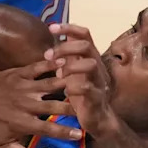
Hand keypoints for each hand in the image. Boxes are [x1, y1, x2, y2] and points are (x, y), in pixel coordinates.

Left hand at [0, 58, 81, 147]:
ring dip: (67, 83)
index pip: (48, 129)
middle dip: (72, 107)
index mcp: (21, 123)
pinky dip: (51, 64)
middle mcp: (24, 105)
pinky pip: (37, 67)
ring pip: (49, 84)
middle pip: (54, 106)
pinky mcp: (18, 74)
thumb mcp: (2, 146)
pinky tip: (65, 61)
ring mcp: (22, 87)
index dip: (65, 132)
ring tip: (83, 81)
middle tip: (89, 105)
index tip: (80, 134)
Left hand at [48, 23, 115, 137]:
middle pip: (86, 46)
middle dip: (65, 48)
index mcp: (90, 57)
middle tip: (49, 56)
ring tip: (59, 75)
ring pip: (90, 64)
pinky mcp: (96, 97)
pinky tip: (65, 92)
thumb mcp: (73, 71)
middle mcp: (97, 66)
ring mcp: (98, 81)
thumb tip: (59, 37)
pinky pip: (87, 88)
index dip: (69, 28)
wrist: (97, 119)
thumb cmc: (82, 94)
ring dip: (70, 66)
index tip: (51, 27)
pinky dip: (73, 88)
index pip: (84, 34)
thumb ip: (68, 56)